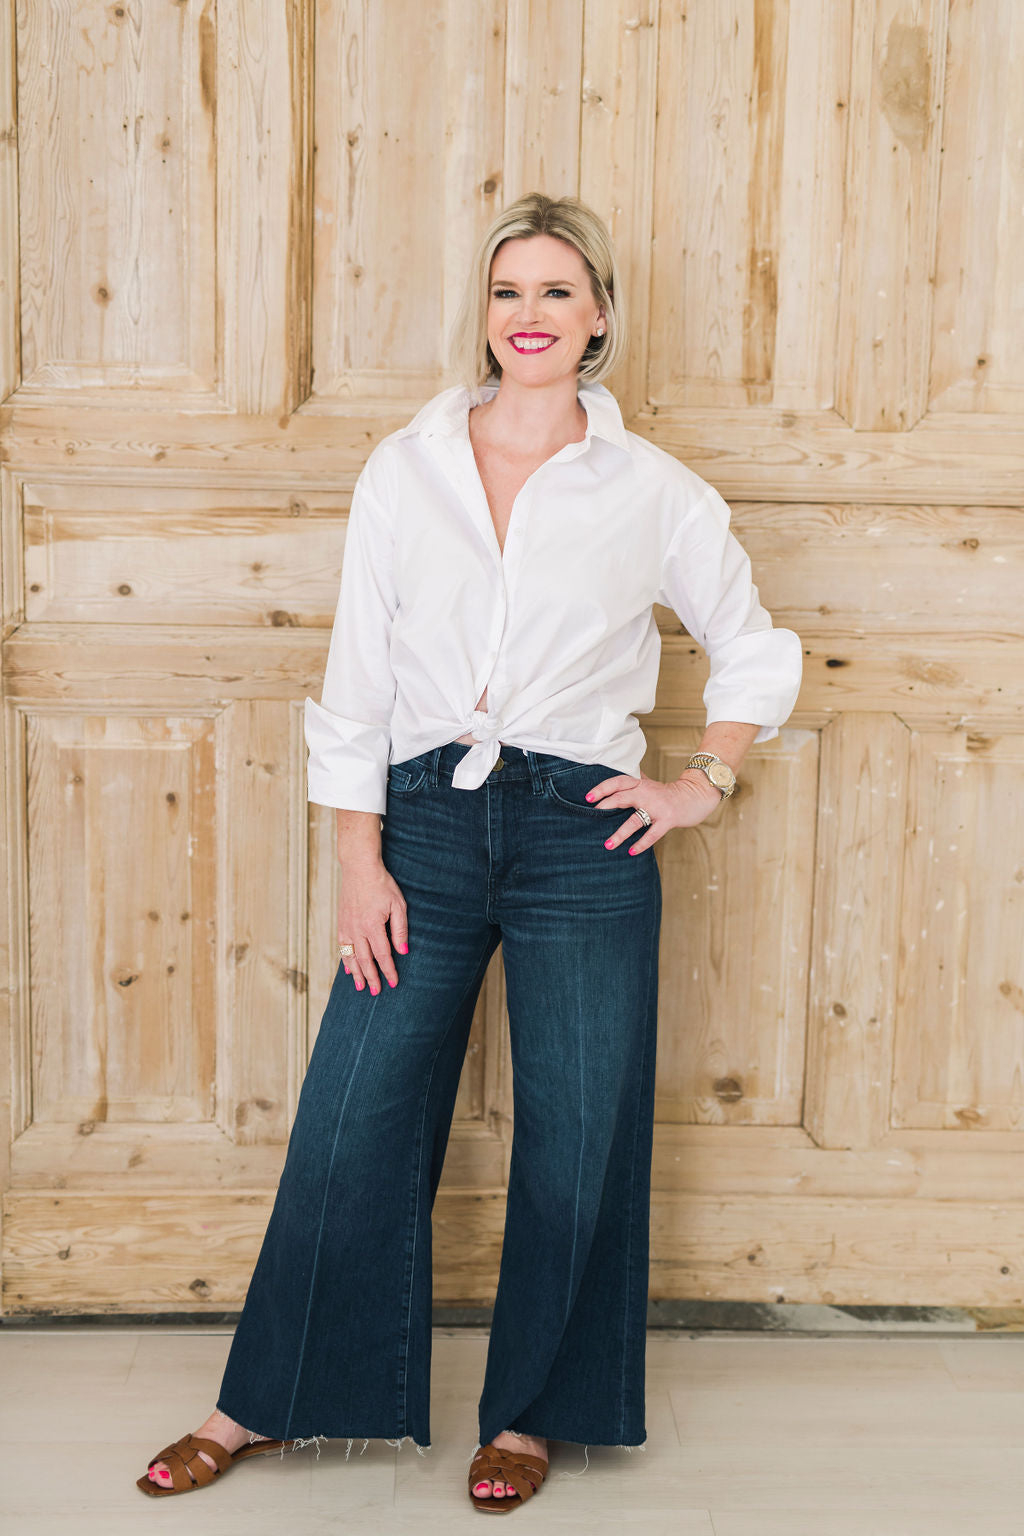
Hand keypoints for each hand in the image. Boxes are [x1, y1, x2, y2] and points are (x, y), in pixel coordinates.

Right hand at [337, 856, 407, 994]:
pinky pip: (342, 946)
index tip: (393, 983)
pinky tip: (349, 968)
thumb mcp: (398, 905)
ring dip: (356, 973)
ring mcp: (346, 927)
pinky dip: (345, 959)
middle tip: (376, 992)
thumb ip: (400, 930)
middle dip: (372, 978)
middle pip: (365, 960)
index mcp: (373, 926)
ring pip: (351, 956)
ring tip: (361, 987)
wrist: (359, 868)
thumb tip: (403, 951)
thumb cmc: (382, 884)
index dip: (388, 971)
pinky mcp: (341, 923)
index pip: (382, 955)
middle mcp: (357, 930)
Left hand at [586, 769, 723, 854]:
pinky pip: (652, 833)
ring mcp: (657, 807)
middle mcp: (647, 792)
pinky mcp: (667, 819)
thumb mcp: (648, 784)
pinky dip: (642, 843)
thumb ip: (631, 784)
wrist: (694, 795)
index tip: (588, 797)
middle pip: (622, 797)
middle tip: (591, 816)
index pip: (618, 782)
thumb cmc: (666, 793)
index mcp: (640, 783)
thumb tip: (608, 789)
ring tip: (607, 845)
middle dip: (605, 806)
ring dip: (620, 834)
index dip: (602, 788)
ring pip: (634, 820)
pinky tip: (631, 851)